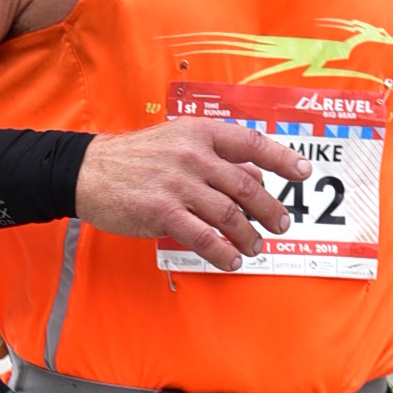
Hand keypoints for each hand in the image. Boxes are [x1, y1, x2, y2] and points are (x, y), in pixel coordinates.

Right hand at [75, 117, 306, 269]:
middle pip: (247, 186)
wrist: (88, 171)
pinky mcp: (162, 211)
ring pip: (229, 214)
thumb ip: (217, 157)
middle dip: (271, 210)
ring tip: (256, 247)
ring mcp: (177, 183)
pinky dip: (223, 252)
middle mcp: (193, 155)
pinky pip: (204, 236)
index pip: (251, 143)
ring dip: (249, 235)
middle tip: (281, 224)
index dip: (282, 159)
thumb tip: (255, 173)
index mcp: (200, 132)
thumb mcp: (178, 141)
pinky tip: (230, 260)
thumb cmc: (136, 157)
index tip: (303, 173)